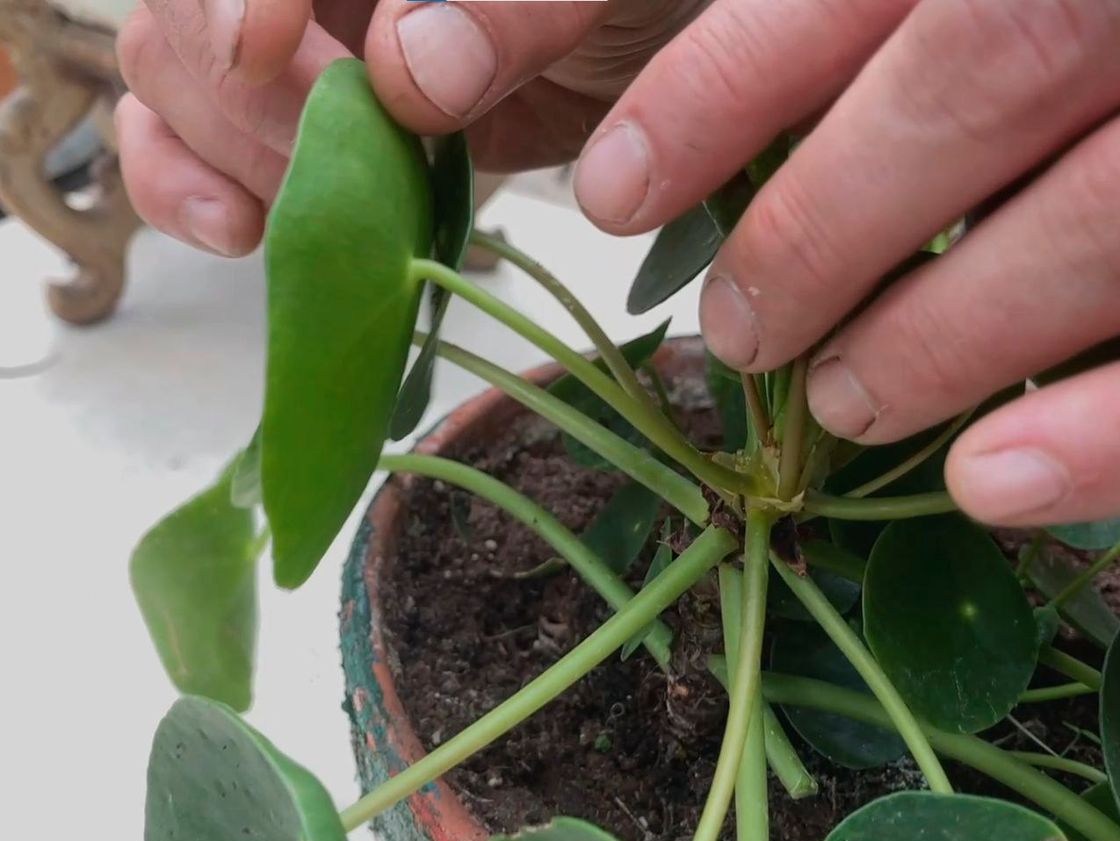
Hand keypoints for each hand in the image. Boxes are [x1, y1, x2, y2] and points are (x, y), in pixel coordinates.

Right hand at [114, 0, 706, 255]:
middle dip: (259, 94)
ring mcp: (283, 39)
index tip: (266, 46)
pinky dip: (185, 187)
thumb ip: (517, 3)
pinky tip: (238, 229)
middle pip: (185, 6)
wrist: (642, 74)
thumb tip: (409, 69)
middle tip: (367, 151)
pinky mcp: (283, 124)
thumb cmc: (630, 7)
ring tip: (330, 204)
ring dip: (234, 151)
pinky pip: (175, 141)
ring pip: (167, 70)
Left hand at [571, 0, 1119, 526]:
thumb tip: (609, 103)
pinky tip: (994, 485)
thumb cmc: (1090, 23)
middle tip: (740, 328)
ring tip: (843, 405)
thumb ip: (846, 33)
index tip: (616, 184)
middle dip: (828, 217)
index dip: (721, 77)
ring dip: (953, 330)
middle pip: (989, 65)